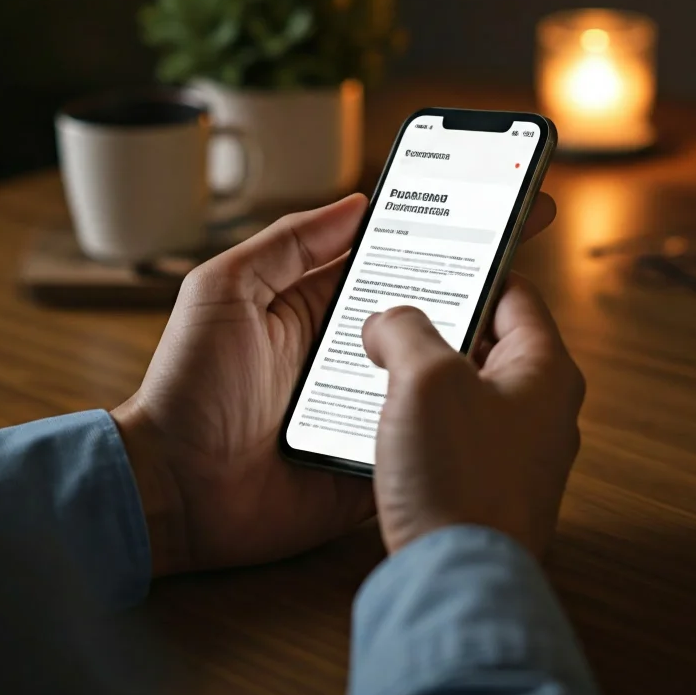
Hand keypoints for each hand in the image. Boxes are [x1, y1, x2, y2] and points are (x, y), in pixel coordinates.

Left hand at [113, 190, 556, 576]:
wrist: (174, 489)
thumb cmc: (189, 386)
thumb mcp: (225, 291)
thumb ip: (287, 245)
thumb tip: (356, 204)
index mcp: (321, 308)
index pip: (393, 263)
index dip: (441, 236)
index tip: (492, 208)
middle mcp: (351, 354)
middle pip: (424, 318)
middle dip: (472, 293)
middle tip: (521, 267)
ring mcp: (365, 408)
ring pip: (432, 379)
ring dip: (468, 361)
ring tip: (521, 336)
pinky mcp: (372, 460)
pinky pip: (421, 439)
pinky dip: (451, 427)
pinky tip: (487, 408)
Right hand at [362, 273, 584, 558]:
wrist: (456, 577)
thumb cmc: (457, 478)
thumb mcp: (424, 379)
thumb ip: (405, 330)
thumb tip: (388, 321)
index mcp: (545, 370)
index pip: (515, 293)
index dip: (472, 270)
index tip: (432, 260)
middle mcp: (542, 408)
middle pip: (486, 341)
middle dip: (435, 327)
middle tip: (391, 315)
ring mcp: (518, 449)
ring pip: (466, 388)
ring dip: (423, 376)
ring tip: (379, 365)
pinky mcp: (489, 483)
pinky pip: (456, 432)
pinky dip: (424, 419)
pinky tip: (386, 421)